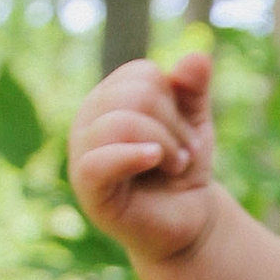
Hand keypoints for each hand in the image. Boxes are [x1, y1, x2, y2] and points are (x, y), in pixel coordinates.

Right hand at [68, 49, 223, 268]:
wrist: (186, 224)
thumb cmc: (182, 171)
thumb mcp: (193, 123)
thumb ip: (193, 88)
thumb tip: (197, 56)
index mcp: (108, 99)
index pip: (142, 74)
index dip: (174, 100)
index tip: (185, 134)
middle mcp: (88, 120)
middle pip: (136, 94)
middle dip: (173, 125)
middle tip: (182, 156)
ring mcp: (82, 152)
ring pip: (123, 121)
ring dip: (165, 145)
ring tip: (173, 167)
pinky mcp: (87, 186)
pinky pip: (101, 160)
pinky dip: (133, 155)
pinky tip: (154, 160)